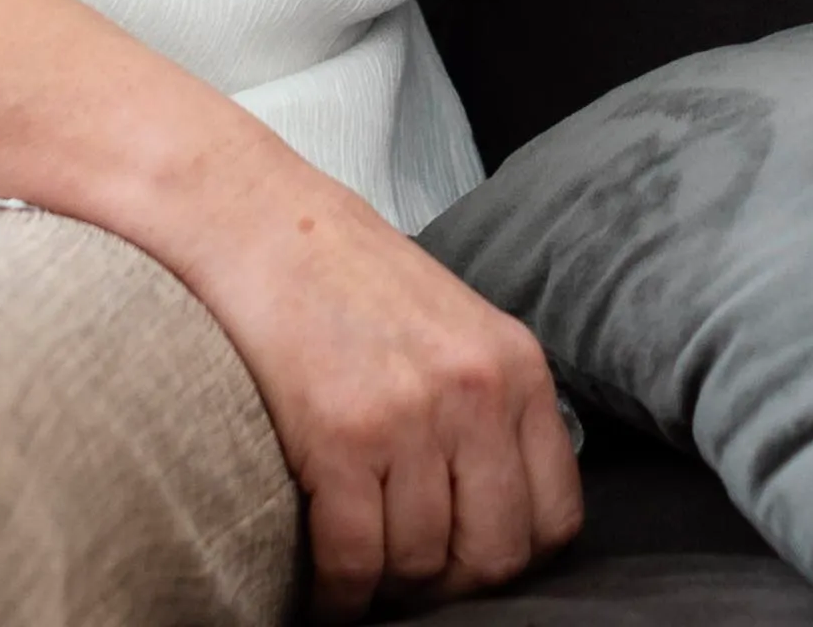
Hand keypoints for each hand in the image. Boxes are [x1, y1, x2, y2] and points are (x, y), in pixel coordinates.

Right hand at [145, 147, 583, 614]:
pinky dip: (336, 596)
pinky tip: (321, 591)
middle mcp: (478, 392)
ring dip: (384, 591)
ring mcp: (413, 415)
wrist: (257, 222)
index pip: (554, 517)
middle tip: (407, 582)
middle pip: (494, 556)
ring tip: (358, 578)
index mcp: (517, 367)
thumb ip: (488, 410)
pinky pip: (354, 560)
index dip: (510, 559)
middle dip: (448, 586)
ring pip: (418, 565)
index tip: (464, 562)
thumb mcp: (453, 329)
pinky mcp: (343, 436)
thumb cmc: (345, 279)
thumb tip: (491, 514)